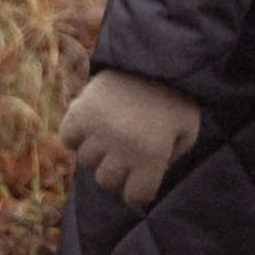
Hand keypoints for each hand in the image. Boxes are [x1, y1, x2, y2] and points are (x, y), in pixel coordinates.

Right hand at [59, 69, 201, 208]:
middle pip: (106, 182)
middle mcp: (122, 148)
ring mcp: (99, 130)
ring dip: (98, 152)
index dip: (138, 192)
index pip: (134, 197)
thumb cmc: (175, 98)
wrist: (157, 57)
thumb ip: (171, 160)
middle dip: (117, 173)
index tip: (140, 182)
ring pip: (86, 161)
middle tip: (125, 156)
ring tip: (112, 133)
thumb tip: (143, 181)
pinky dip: (76, 135)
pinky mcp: (81, 111)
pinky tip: (91, 125)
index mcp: (152, 156)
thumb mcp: (187, 131)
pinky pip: (68, 138)